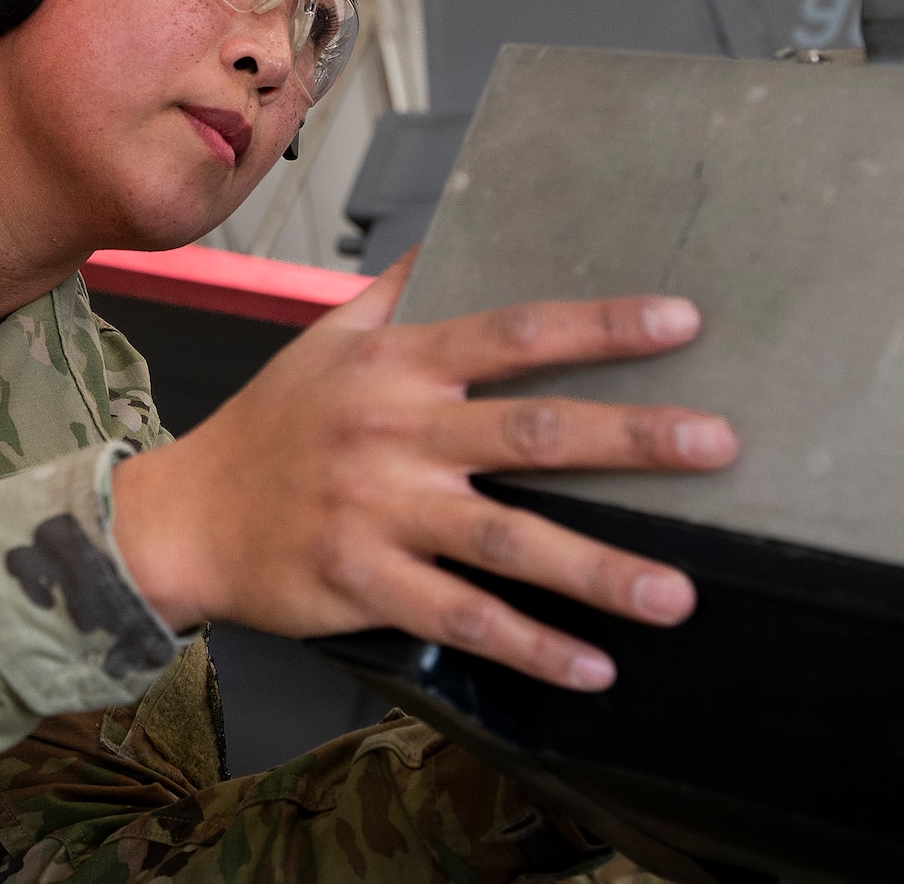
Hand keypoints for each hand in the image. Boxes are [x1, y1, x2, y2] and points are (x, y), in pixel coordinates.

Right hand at [110, 251, 736, 690]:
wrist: (185, 516)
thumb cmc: (272, 423)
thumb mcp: (328, 338)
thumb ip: (399, 291)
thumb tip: (453, 235)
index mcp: (399, 365)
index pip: (516, 333)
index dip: (602, 325)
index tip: (683, 322)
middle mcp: (396, 433)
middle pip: (531, 432)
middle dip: (631, 440)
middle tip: (718, 446)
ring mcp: (379, 514)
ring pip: (506, 542)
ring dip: (599, 569)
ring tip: (679, 594)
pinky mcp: (363, 586)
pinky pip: (461, 620)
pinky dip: (531, 646)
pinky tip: (594, 666)